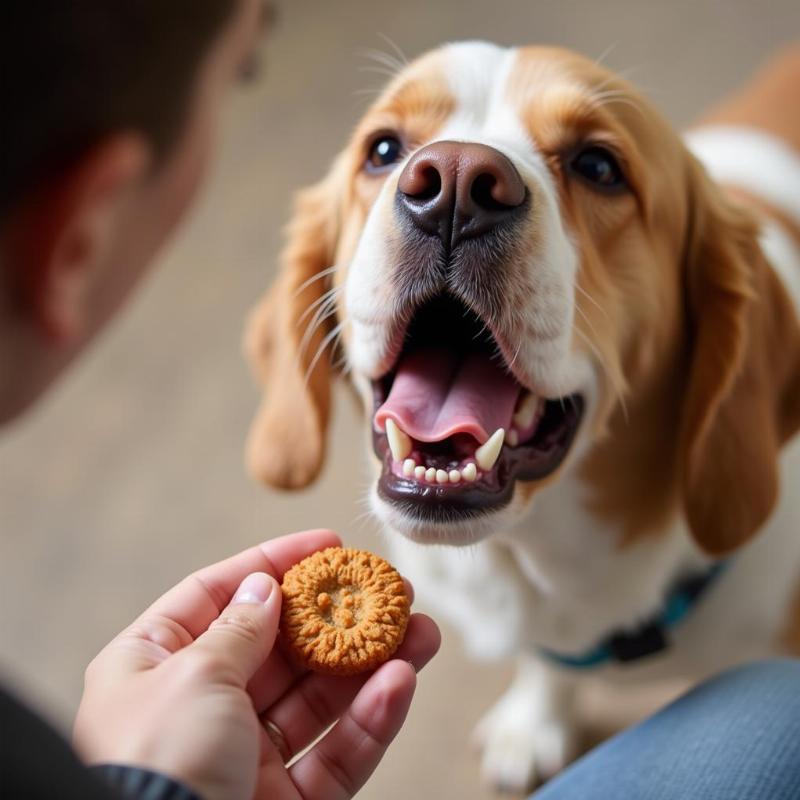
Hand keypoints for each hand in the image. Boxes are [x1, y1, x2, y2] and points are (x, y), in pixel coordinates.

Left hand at [73, 529, 439, 799]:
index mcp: (154, 668)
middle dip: (340, 616)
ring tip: (421, 631)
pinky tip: (401, 684)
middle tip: (392, 591)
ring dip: (372, 664)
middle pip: (282, 647)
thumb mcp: (192, 676)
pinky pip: (334, 755)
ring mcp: (243, 757)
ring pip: (320, 699)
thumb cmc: (156, 766)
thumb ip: (238, 629)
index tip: (328, 544)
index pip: (219, 596)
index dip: (274, 563)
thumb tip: (264, 586)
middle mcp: (198, 708)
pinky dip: (369, 720)